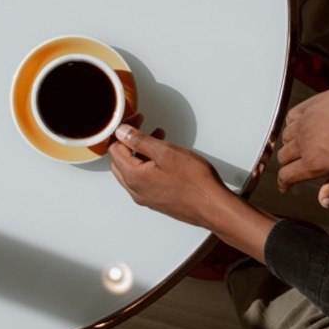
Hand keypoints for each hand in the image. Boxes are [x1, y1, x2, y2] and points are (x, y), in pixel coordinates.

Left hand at [109, 119, 232, 229]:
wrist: (214, 208)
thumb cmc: (195, 182)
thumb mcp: (166, 152)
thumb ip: (140, 141)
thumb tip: (122, 132)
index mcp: (134, 178)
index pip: (115, 149)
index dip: (124, 131)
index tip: (137, 121)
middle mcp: (136, 191)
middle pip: (120, 161)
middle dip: (129, 141)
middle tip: (143, 128)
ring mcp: (146, 198)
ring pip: (132, 170)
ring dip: (140, 152)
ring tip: (158, 138)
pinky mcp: (157, 201)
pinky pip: (143, 180)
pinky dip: (148, 164)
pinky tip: (163, 157)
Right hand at [277, 77, 328, 206]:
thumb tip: (324, 201)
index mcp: (315, 162)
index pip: (286, 176)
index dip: (283, 184)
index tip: (285, 186)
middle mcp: (305, 142)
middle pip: (282, 157)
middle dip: (287, 166)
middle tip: (295, 168)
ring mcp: (305, 121)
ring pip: (285, 137)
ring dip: (289, 145)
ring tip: (300, 147)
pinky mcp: (310, 105)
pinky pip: (291, 117)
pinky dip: (292, 125)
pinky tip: (302, 126)